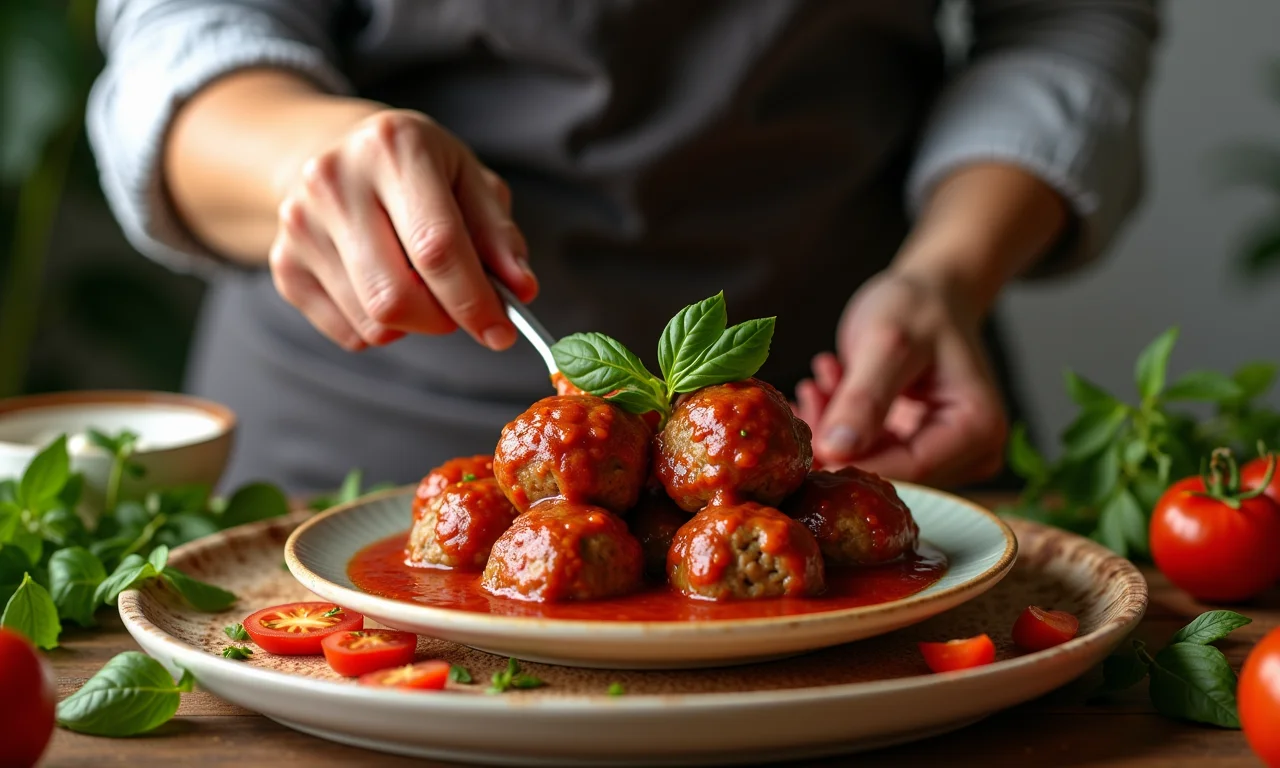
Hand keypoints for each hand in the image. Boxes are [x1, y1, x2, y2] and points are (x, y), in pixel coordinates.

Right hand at [268, 109, 535, 350]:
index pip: (437, 246)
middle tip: (462, 312)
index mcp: (394, 147)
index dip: (474, 301)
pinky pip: (348, 333)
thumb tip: (520, 291)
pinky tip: (383, 284)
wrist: (331, 152)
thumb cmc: (417, 171)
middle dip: (442, 321)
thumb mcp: (468, 180)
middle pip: (395, 296)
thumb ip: (498, 235)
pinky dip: (380, 327)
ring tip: (420, 284)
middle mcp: (335, 181)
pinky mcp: (284, 264)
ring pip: (372, 322)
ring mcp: (300, 224)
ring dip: (413, 324)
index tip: (501, 333)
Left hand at [794, 270, 1007, 487]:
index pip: (911, 471)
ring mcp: (947, 455)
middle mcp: (972, 453)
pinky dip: (841, 426)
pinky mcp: (919, 450)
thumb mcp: (888, 342)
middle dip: (840, 442)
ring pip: (873, 464)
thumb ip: (864, 398)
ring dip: (836, 430)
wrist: (929, 292)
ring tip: (819, 383)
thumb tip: (834, 451)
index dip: (853, 464)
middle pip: (892, 471)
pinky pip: (870, 454)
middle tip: (809, 395)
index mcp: (979, 430)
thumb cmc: (918, 307)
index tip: (805, 444)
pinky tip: (826, 389)